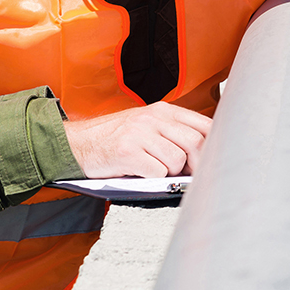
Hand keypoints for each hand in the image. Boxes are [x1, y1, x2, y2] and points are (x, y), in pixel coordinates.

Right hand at [62, 102, 212, 177]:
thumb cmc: (115, 137)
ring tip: (156, 170)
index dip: (212, 146)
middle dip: (196, 164)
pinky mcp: (127, 152)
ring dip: (171, 173)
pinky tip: (142, 173)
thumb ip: (174, 132)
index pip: (205, 125)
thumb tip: (206, 153)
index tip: (208, 161)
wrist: (77, 143)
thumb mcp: (148, 125)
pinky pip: (157, 172)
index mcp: (163, 110)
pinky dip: (154, 179)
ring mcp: (140, 134)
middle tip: (185, 174)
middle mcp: (153, 118)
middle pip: (195, 143)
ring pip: (177, 160)